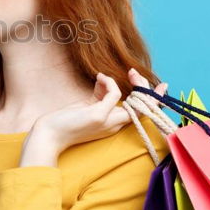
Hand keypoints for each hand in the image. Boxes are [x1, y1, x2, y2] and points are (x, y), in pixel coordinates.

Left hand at [19, 68, 167, 166]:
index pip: (139, 113)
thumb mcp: (86, 107)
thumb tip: (103, 80)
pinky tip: (99, 77)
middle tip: (135, 72)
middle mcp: (114, 125)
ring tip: (119, 73)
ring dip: (135, 84)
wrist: (48, 136)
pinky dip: (108, 82)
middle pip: (144, 108)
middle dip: (147, 89)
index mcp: (112, 124)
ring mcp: (108, 122)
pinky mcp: (99, 116)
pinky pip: (114, 94)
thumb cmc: (64, 123)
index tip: (160, 86)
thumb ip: (98, 96)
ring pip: (137, 103)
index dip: (151, 100)